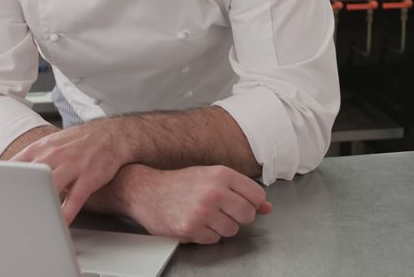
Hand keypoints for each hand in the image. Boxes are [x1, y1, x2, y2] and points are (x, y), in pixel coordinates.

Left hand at [9, 120, 132, 223]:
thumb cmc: (81, 141)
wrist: (113, 135)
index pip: (15, 164)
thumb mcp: (54, 142)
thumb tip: (12, 170)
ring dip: (39, 205)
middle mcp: (55, 155)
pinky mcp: (89, 178)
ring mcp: (73, 166)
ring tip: (28, 222)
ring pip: (50, 188)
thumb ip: (34, 156)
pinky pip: (74, 200)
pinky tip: (59, 224)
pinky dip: (65, 215)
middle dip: (16, 195)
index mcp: (43, 147)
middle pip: (29, 177)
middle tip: (4, 212)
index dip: (1, 180)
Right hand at [125, 165, 272, 244]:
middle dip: (237, 216)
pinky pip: (214, 239)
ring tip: (206, 216)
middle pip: (247, 215)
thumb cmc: (180, 183)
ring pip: (232, 230)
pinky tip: (196, 223)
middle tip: (222, 210)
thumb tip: (267, 207)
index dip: (252, 203)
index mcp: (222, 174)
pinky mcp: (191, 227)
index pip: (257, 195)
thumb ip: (241, 191)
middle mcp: (214, 191)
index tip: (242, 203)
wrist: (147, 191)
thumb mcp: (212, 178)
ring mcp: (203, 210)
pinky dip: (206, 235)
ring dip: (221, 227)